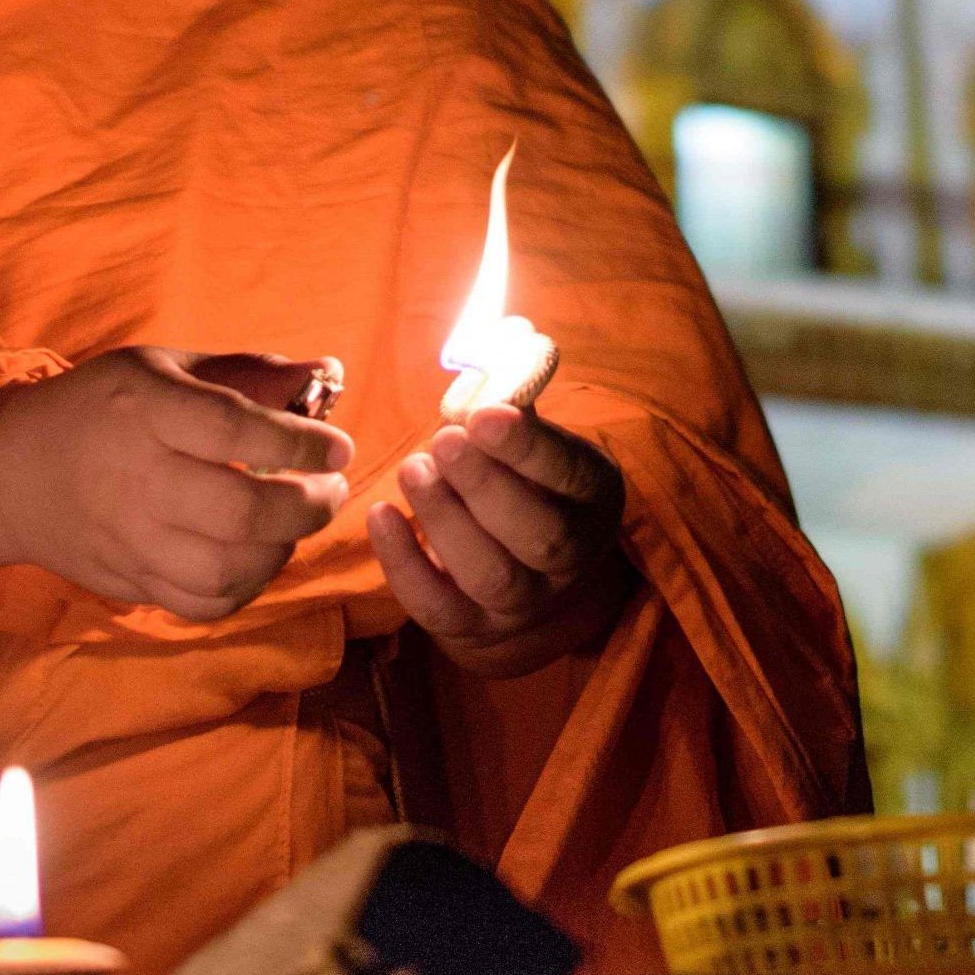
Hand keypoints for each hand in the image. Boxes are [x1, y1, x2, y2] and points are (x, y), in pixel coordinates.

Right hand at [0, 347, 350, 620]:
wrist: (12, 472)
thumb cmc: (102, 407)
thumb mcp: (166, 366)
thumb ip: (247, 373)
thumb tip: (328, 372)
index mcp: (147, 410)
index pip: (235, 431)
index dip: (299, 442)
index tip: (339, 447)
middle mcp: (138, 479)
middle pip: (240, 511)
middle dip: (307, 505)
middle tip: (331, 490)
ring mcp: (131, 540)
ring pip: (226, 568)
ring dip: (282, 550)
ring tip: (296, 522)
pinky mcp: (128, 582)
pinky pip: (202, 603)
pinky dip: (246, 587)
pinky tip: (258, 557)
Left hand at [368, 402, 630, 677]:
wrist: (532, 571)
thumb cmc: (529, 484)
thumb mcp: (538, 443)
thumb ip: (513, 405)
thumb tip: (487, 344)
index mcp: (593, 498)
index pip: (570, 475)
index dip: (527, 448)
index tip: (483, 416)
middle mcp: (570, 559)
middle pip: (538, 536)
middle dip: (484, 486)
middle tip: (442, 441)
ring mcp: (524, 603)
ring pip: (490, 575)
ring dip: (444, 519)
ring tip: (413, 470)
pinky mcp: (475, 630)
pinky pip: (438, 610)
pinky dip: (404, 565)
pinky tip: (381, 515)